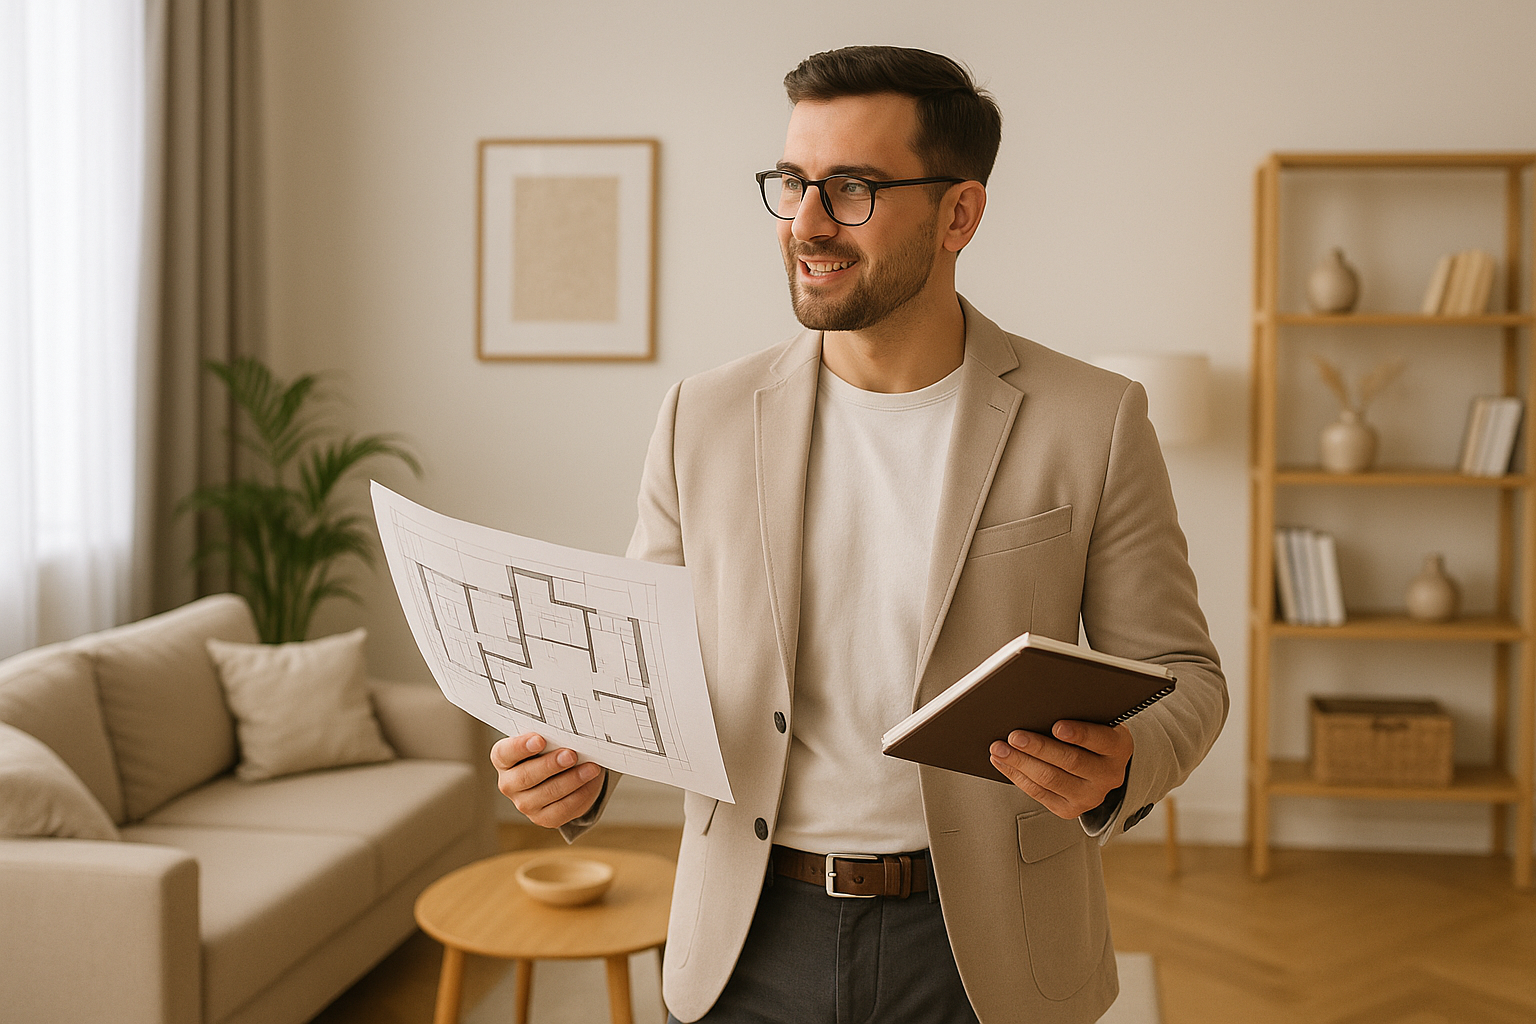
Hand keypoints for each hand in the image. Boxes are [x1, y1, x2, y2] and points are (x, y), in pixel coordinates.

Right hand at [491, 733, 605, 828]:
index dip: (520, 747)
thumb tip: (569, 735)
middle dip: (551, 765)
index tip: (540, 740)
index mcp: (503, 759)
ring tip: (590, 768)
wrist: (560, 773)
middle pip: (525, 776)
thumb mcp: (547, 739)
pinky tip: (590, 782)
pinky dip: (579, 794)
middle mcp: (509, 783)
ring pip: (546, 794)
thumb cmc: (550, 749)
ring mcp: (524, 804)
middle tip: (571, 755)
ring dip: (571, 780)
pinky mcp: (542, 818)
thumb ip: (550, 737)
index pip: (505, 753)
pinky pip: (562, 809)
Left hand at [989, 720, 1132, 819]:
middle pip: (1070, 761)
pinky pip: (1038, 793)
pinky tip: (1003, 762)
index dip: (1079, 734)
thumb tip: (1040, 707)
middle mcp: (1108, 775)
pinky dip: (1017, 776)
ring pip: (1050, 779)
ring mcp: (1089, 796)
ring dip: (1020, 763)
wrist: (1100, 767)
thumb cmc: (1092, 736)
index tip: (1057, 726)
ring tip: (1000, 749)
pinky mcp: (1069, 809)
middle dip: (1038, 748)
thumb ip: (1078, 714)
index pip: (1100, 740)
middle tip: (1015, 736)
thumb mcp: (1096, 721)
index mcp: (1118, 748)